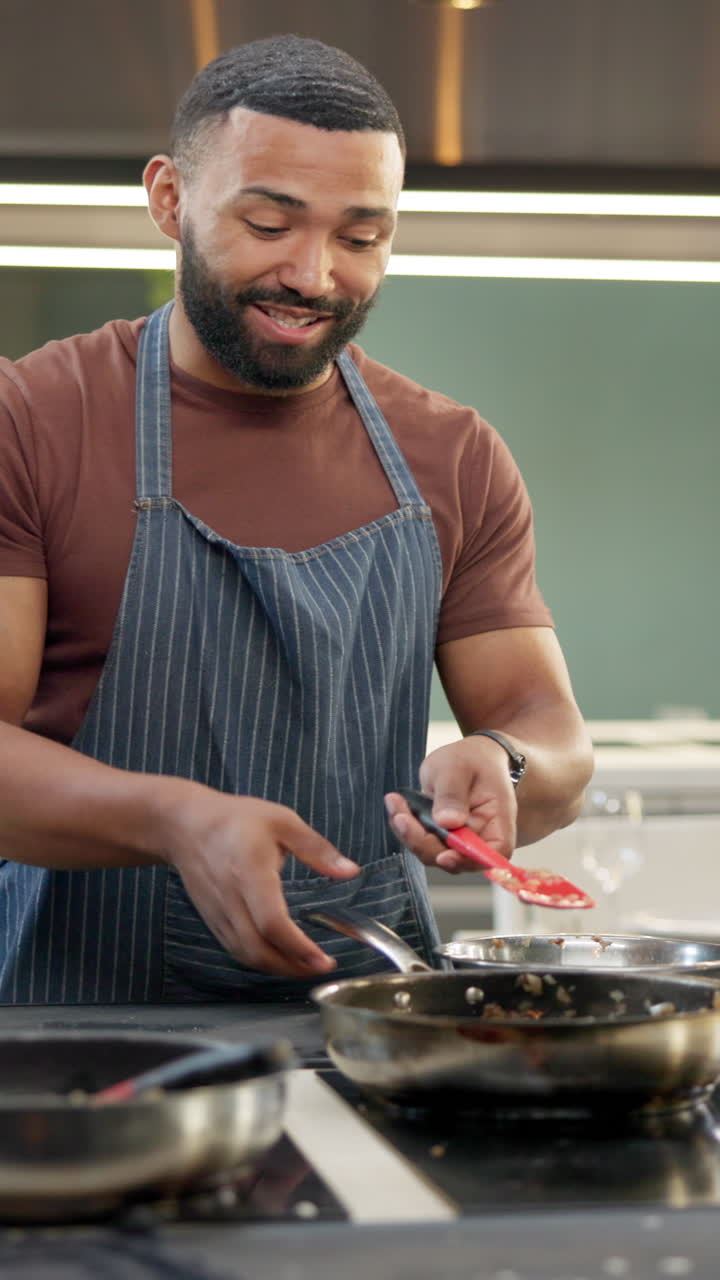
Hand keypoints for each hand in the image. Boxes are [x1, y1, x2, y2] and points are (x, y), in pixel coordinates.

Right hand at [154, 785, 358, 976]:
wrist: (185, 826)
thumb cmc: (235, 820)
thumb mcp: (282, 821)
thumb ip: (316, 848)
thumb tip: (350, 871)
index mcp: (250, 872)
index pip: (271, 922)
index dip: (297, 946)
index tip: (322, 958)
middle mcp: (231, 899)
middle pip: (258, 949)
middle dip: (292, 967)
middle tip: (322, 967)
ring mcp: (219, 913)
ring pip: (246, 955)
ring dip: (277, 969)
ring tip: (307, 967)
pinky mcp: (213, 919)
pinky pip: (235, 949)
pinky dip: (259, 961)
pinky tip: (280, 958)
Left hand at [384, 737, 517, 874]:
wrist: (468, 757)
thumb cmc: (471, 759)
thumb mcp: (459, 767)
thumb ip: (453, 794)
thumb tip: (447, 822)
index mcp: (497, 823)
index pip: (492, 854)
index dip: (469, 859)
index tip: (444, 855)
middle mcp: (480, 838)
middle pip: (454, 858)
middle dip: (423, 841)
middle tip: (400, 815)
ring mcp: (459, 841)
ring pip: (432, 852)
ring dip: (409, 833)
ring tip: (395, 803)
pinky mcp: (441, 837)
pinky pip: (421, 841)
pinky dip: (406, 827)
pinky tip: (396, 805)